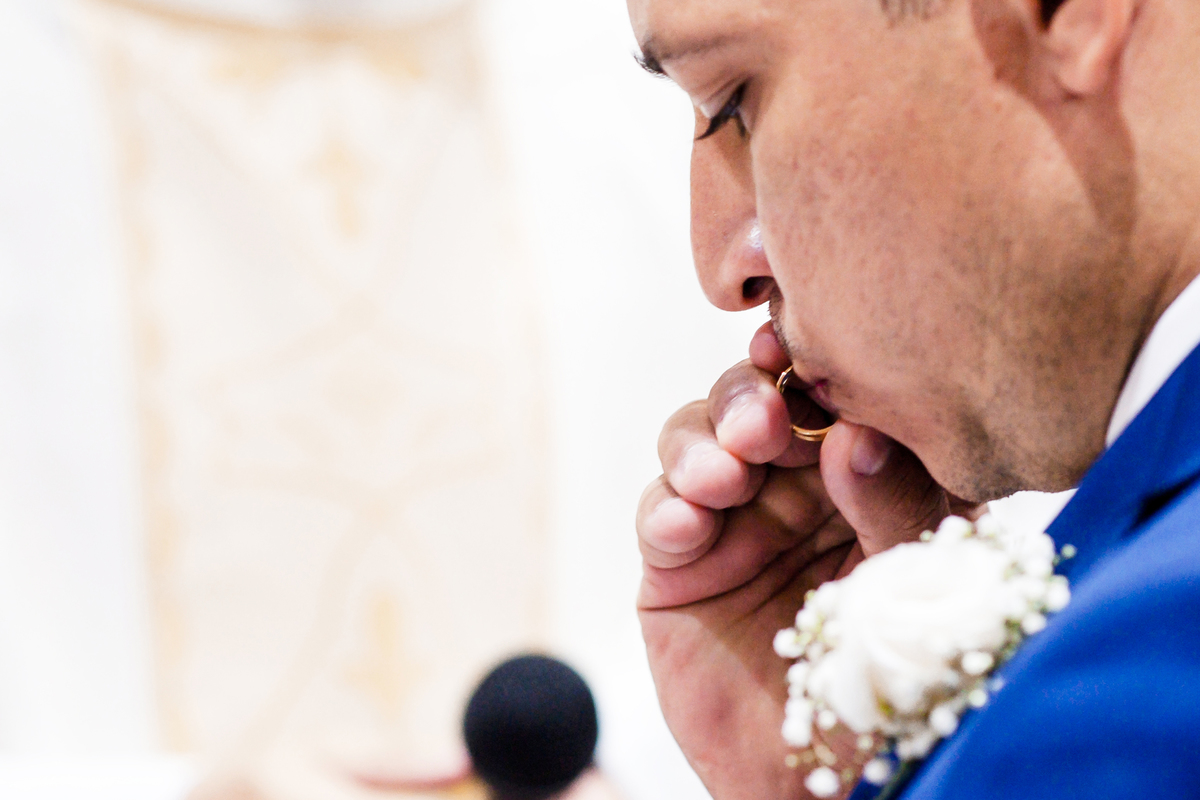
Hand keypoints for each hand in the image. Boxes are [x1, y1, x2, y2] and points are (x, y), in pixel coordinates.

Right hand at [636, 323, 963, 799]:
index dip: (814, 361)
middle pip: (754, 401)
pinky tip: (688, 526)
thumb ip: (896, 508)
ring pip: (697, 439)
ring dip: (702, 443)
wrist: (827, 785)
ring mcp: (733, 523)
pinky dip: (666, 508)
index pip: (835, 396)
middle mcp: (796, 489)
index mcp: (866, 479)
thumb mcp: (915, 589)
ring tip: (724, 476)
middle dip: (749, 398)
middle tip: (763, 421)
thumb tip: (857, 432)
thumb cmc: (893, 687)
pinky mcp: (678, 566)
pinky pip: (659, 514)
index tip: (803, 345)